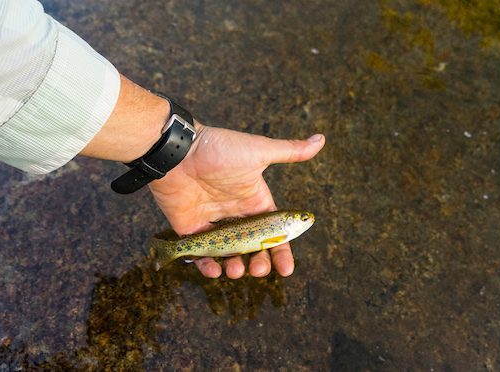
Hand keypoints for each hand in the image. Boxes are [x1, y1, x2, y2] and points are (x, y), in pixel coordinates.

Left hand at [149, 123, 324, 278]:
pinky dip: (207, 266)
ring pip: (228, 255)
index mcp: (254, 200)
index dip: (281, 252)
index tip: (287, 270)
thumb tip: (320, 139)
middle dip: (259, 263)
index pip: (272, 232)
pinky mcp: (189, 229)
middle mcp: (235, 214)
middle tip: (258, 268)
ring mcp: (212, 223)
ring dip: (235, 267)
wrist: (179, 152)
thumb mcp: (259, 151)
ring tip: (237, 269)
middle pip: (252, 248)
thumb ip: (290, 151)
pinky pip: (200, 254)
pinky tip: (215, 270)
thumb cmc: (220, 150)